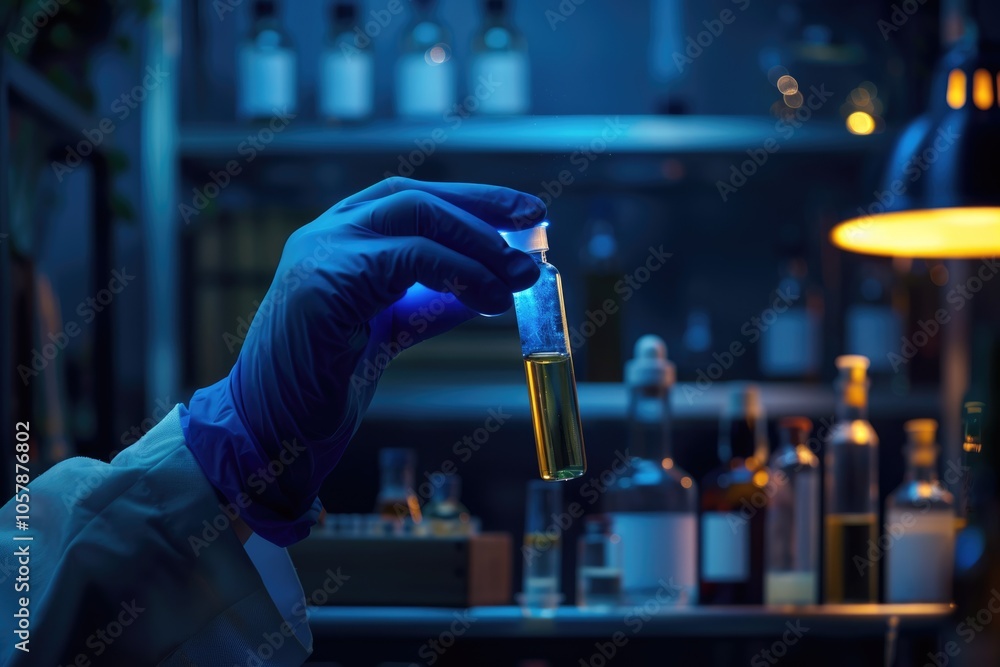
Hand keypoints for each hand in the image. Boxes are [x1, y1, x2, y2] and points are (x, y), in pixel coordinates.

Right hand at [181, 178, 545, 544]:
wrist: (271, 430)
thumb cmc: (324, 382)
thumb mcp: (389, 330)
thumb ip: (428, 302)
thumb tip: (489, 286)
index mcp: (339, 240)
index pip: (412, 200)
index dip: (472, 200)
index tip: (523, 214)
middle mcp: (325, 234)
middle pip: (415, 198)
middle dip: (483, 209)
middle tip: (534, 230)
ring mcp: (319, 253)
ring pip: (414, 218)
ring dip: (477, 246)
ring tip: (518, 279)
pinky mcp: (322, 283)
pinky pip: (405, 260)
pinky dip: (456, 273)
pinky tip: (485, 299)